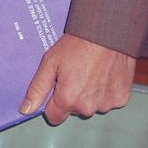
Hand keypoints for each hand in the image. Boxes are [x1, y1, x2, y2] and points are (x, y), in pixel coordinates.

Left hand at [19, 34, 135, 125]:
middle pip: (75, 110)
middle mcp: (88, 107)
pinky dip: (107, 91)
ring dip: (91, 94)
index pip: (54, 116)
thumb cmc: (78, 44)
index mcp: (68, 100)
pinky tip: (105, 73)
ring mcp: (106, 104)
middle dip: (73, 97)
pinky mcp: (121, 98)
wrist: (108, 31)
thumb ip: (37, 88)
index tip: (58, 87)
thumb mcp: (51, 62)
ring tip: (92, 71)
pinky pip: (110, 100)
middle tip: (76, 73)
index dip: (53, 102)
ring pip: (93, 106)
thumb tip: (26, 109)